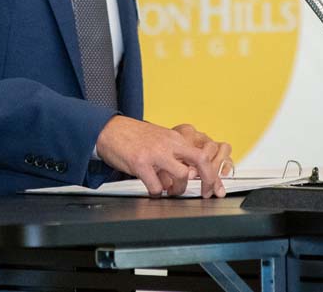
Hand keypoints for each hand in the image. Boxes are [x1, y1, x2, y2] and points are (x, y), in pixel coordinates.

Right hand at [95, 116, 227, 197]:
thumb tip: (191, 173)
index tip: (213, 186)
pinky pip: (157, 187)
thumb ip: (175, 153)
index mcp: (174, 138)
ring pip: (181, 176)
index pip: (202, 154)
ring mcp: (155, 153)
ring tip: (170, 191)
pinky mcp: (140, 163)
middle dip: (208, 180)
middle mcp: (168, 144)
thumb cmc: (133, 136)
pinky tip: (153, 189)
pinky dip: (157, 193)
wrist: (109, 129)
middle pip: (200, 161)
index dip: (212, 172)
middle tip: (203, 193)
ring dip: (178, 189)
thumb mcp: (159, 139)